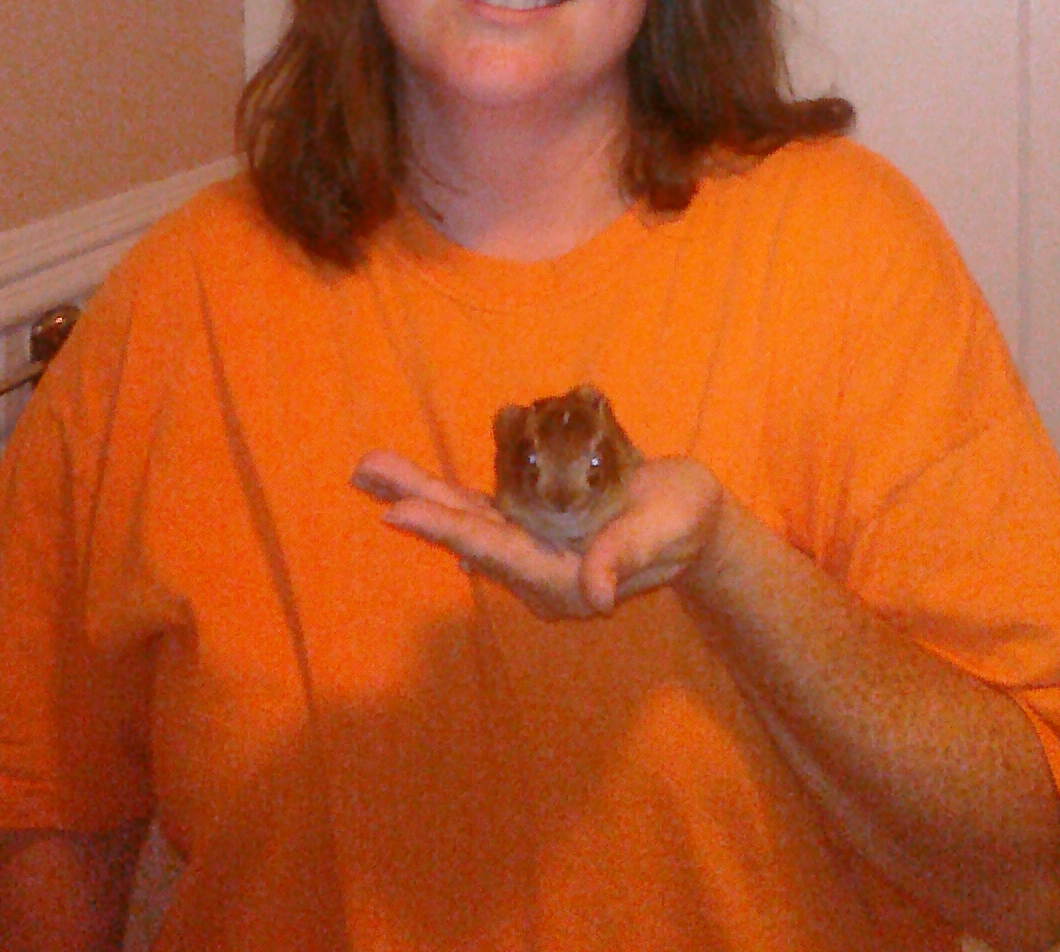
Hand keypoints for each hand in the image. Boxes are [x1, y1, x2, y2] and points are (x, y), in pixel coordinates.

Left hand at [350, 450, 723, 619]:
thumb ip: (626, 556)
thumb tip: (592, 591)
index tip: (398, 511)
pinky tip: (410, 483)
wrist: (694, 521)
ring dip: (419, 494)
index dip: (446, 528)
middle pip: (467, 535)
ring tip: (369, 469)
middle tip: (365, 475)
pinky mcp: (533, 524)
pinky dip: (446, 494)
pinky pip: (481, 509)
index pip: (496, 552)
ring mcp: (531, 548)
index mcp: (563, 581)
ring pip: (466, 520)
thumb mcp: (665, 531)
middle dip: (416, 504)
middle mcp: (536, 570)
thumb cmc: (684, 522)